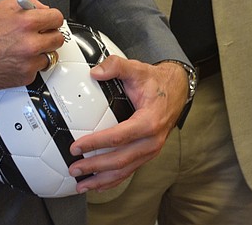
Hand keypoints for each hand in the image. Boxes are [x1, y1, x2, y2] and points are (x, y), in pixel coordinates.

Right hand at [0, 0, 64, 89]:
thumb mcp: (3, 6)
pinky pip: (37, 70)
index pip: (57, 18)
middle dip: (49, 35)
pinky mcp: (24, 77)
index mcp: (27, 22)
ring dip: (40, 52)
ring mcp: (28, 62)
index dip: (52, 19)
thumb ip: (29, 2)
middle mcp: (30, 44)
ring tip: (24, 48)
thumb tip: (43, 9)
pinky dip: (29, 65)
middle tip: (37, 35)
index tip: (49, 22)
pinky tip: (16, 59)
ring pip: (50, 55)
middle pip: (58, 39)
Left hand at [67, 58, 187, 192]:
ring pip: (125, 170)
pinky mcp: (148, 154)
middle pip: (120, 160)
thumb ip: (117, 66)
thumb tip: (95, 72)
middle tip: (74, 168)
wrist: (177, 90)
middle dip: (95, 167)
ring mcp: (151, 150)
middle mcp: (152, 140)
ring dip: (102, 179)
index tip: (76, 147)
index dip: (96, 143)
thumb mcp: (137, 68)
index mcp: (149, 121)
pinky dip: (113, 180)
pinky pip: (130, 170)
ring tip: (82, 184)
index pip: (119, 137)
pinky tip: (98, 184)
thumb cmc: (155, 82)